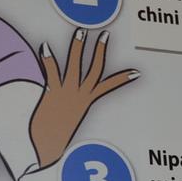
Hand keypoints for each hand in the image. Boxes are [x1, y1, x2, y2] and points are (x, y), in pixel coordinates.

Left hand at [30, 29, 138, 167]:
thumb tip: (67, 105)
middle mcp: (79, 95)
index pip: (108, 87)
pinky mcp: (52, 92)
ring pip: (76, 65)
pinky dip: (48, 59)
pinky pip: (52, 72)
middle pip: (94, 69)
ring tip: (81, 32)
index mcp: (85, 102)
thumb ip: (70, 107)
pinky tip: (45, 46)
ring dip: (79, 47)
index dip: (123, 79)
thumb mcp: (67, 120)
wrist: (46, 147)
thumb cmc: (54, 136)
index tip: (135, 72)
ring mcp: (67, 93)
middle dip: (100, 50)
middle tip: (104, 35)